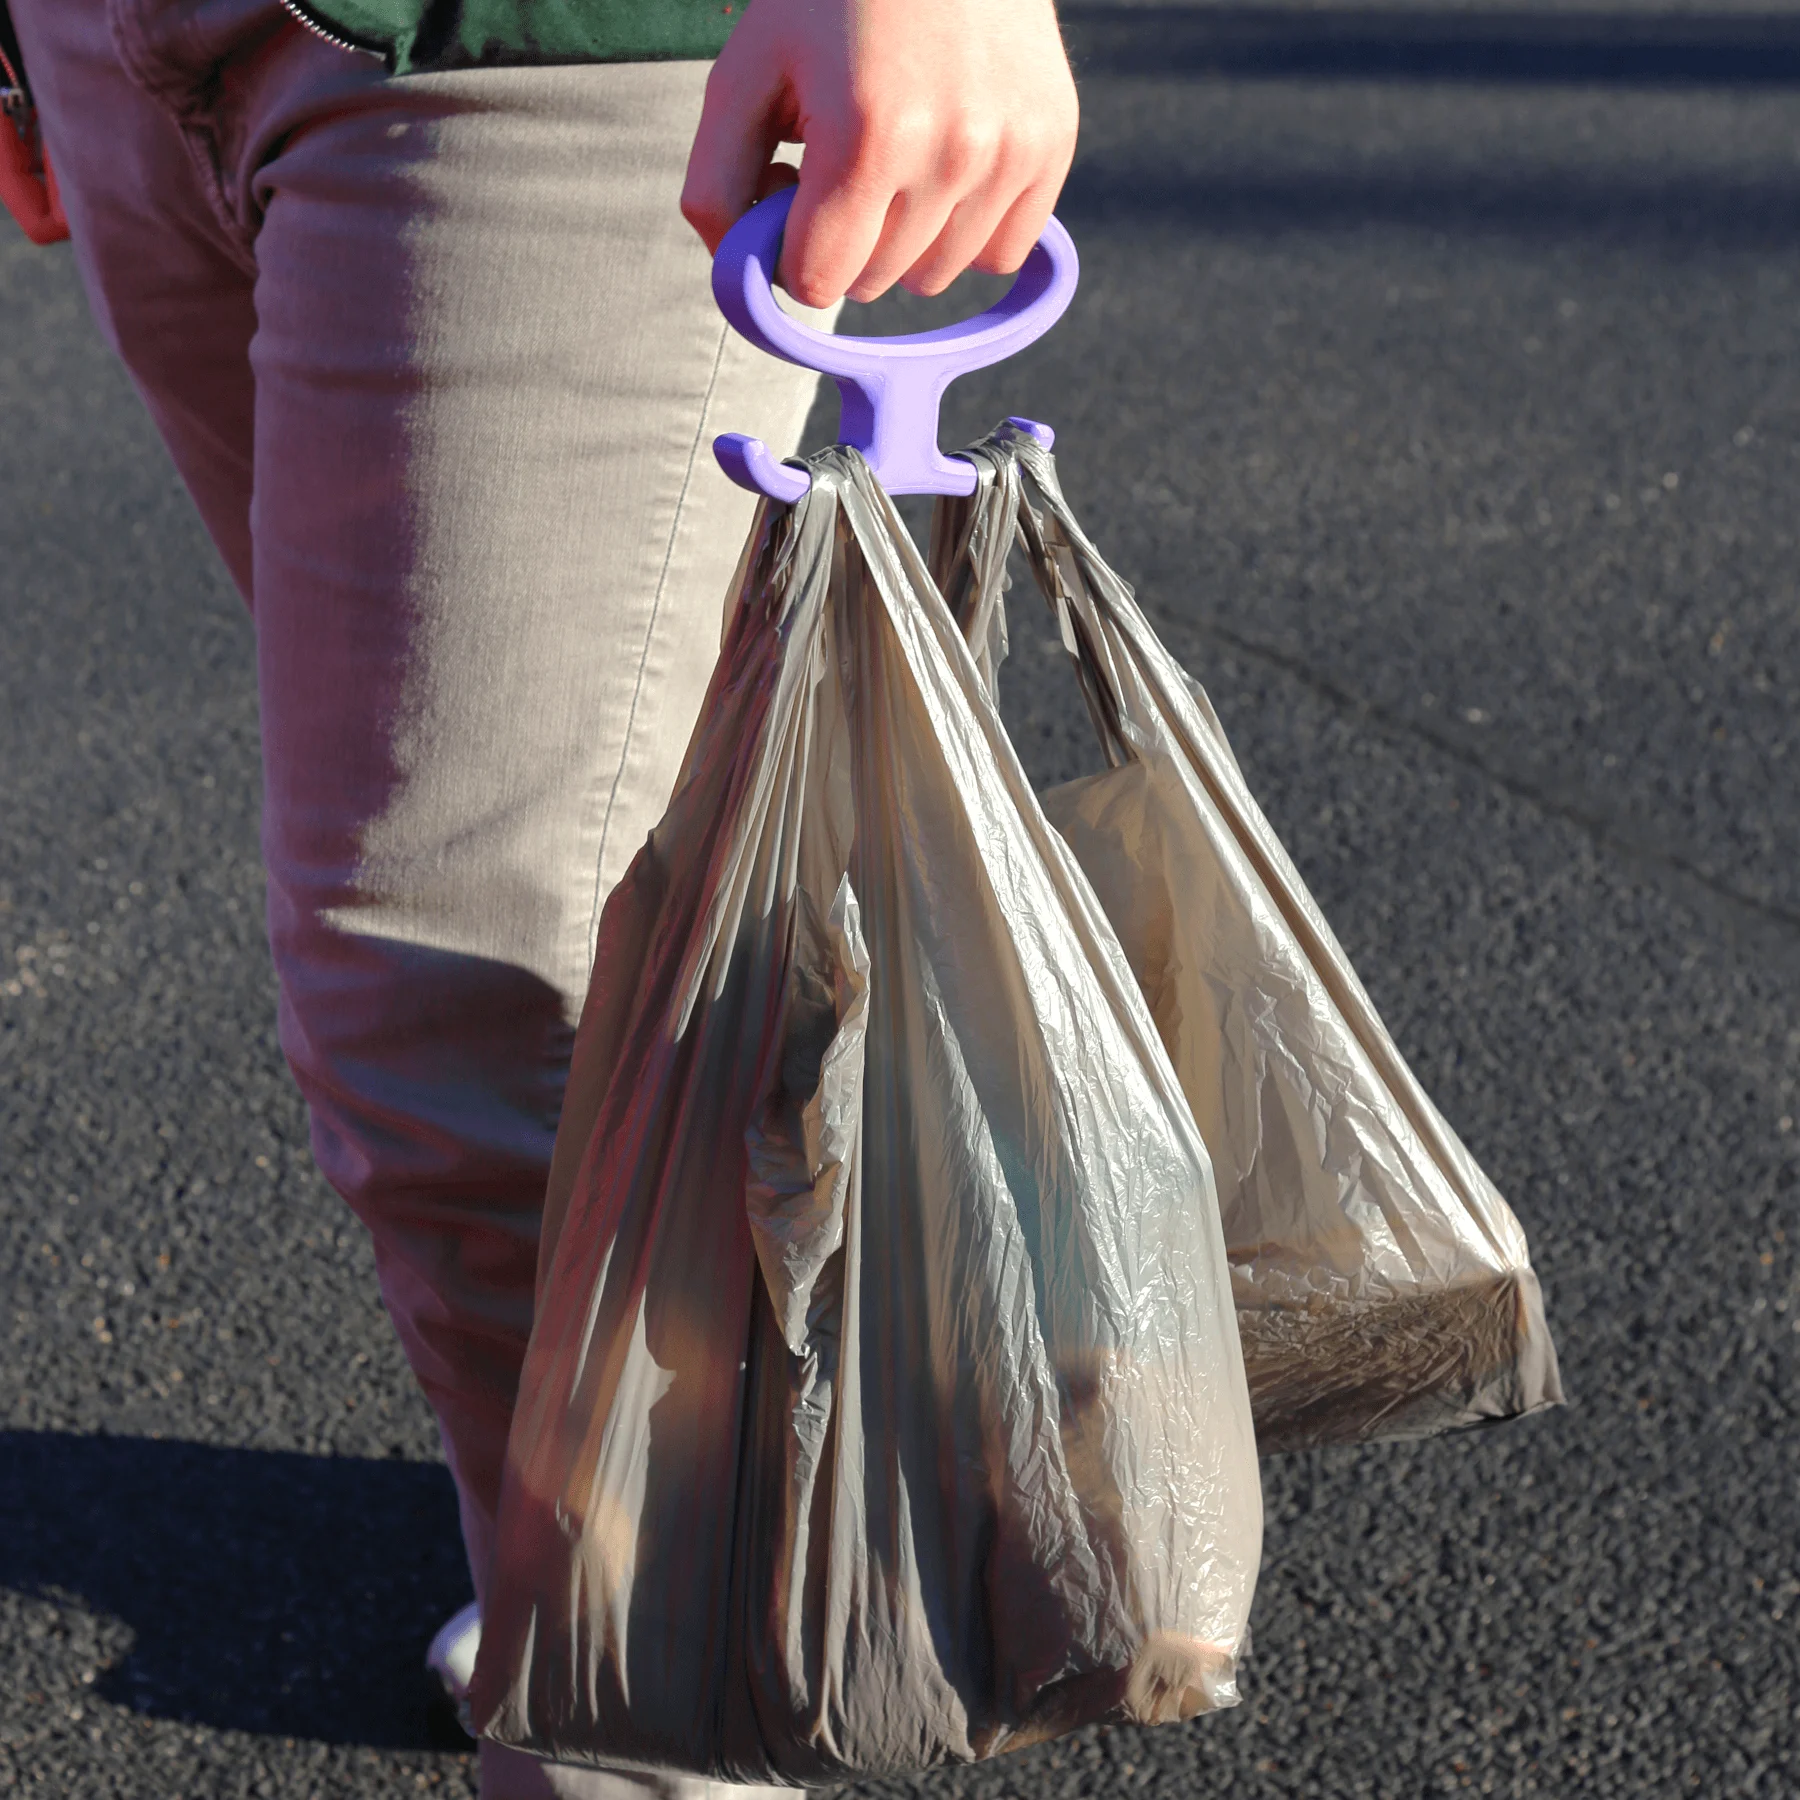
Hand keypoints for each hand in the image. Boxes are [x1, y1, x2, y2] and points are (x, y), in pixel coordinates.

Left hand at [681, 0, 1078, 306]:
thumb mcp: (746, 71)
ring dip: (904, 240)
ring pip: (935, 277)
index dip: (791, 250)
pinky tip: (947, 168)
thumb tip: (739, 275)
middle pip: (875, 283)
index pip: (817, 282)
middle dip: (846, 240)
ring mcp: (1009, 152)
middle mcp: (950, 152)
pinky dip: (967, 231)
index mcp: (866, 136)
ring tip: (898, 155)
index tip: (794, 193)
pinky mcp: (1051, 145)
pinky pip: (1000, 254)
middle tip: (844, 159)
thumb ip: (716, 184)